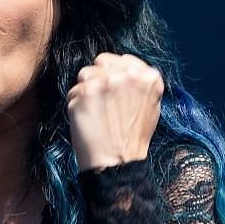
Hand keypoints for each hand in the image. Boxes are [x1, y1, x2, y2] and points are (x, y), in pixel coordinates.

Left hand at [67, 52, 163, 170]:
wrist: (118, 163)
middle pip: (103, 61)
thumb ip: (140, 83)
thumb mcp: (151, 106)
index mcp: (149, 77)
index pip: (124, 59)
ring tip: (96, 112)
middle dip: (101, 77)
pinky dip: (76, 104)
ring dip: (86, 90)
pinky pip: (73, 90)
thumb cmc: (133, 139)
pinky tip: (87, 119)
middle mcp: (128, 75)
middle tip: (104, 102)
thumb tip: (125, 70)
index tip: (115, 91)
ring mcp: (105, 81)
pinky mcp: (85, 91)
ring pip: (85, 73)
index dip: (116, 74)